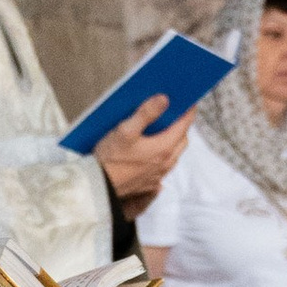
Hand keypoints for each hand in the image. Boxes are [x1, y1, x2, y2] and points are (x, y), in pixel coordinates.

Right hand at [95, 94, 195, 209]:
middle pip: (181, 140)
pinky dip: (162, 155)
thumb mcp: (126, 130)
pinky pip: (163, 166)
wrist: (98, 187)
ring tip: (162, 130)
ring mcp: (158, 175)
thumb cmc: (110, 159)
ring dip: (172, 141)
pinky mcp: (149, 183)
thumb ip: (146, 113)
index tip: (188, 101)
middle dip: (180, 126)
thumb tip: (164, 99)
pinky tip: (150, 150)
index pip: (184, 126)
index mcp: (163, 148)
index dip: (188, 111)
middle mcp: (165, 163)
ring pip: (173, 154)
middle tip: (173, 114)